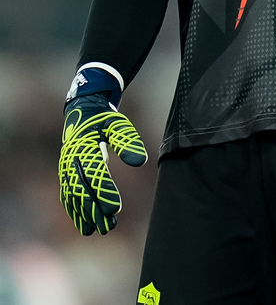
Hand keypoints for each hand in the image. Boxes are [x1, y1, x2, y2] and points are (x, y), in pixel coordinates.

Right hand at [59, 93, 146, 234]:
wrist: (82, 112)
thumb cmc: (103, 120)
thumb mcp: (117, 125)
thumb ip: (128, 141)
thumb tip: (140, 161)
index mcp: (84, 145)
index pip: (94, 172)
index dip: (104, 191)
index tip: (115, 209)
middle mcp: (71, 159)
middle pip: (82, 188)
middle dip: (94, 209)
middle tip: (108, 227)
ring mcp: (65, 168)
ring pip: (73, 196)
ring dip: (84, 214)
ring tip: (99, 231)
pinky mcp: (65, 175)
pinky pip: (68, 196)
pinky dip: (75, 211)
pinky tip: (85, 226)